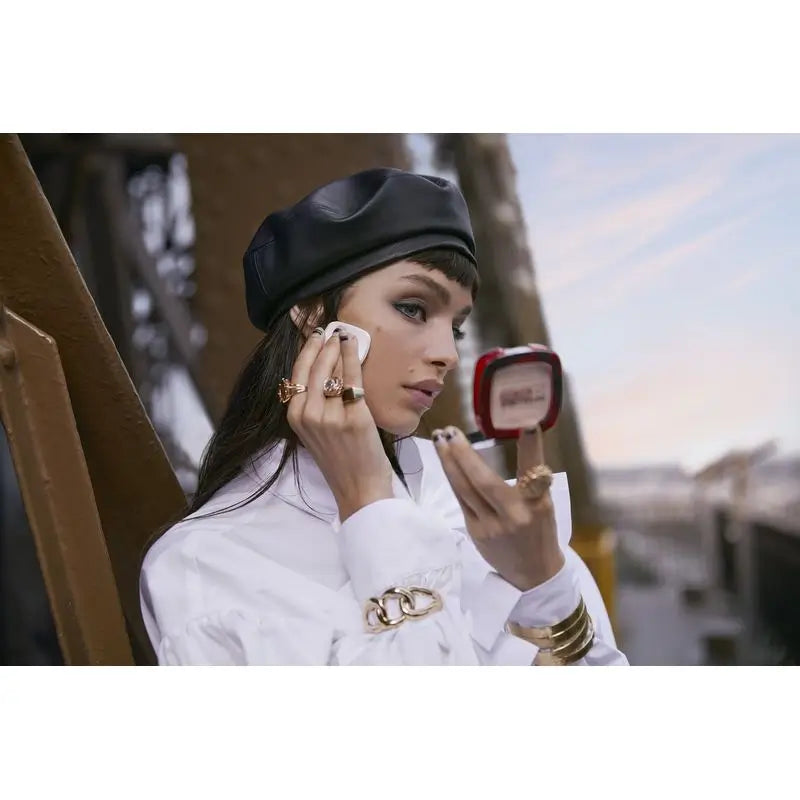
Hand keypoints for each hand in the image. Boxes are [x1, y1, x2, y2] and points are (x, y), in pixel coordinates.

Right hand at [285, 328, 393, 520]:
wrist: (359, 489)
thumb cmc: (341, 460)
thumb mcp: (316, 431)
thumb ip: (314, 404)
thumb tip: (324, 368)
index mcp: (295, 418)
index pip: (297, 374)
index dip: (305, 350)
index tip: (313, 335)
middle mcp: (308, 415)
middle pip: (313, 368)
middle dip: (321, 344)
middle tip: (329, 328)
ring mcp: (330, 417)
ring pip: (332, 371)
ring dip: (337, 348)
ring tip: (343, 335)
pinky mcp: (354, 418)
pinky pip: (353, 380)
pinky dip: (353, 358)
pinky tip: (355, 346)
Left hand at [431, 425, 564, 590]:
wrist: (534, 574)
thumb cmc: (540, 531)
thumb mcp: (544, 503)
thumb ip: (532, 475)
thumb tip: (524, 431)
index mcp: (537, 506)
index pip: (534, 473)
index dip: (531, 449)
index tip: (527, 424)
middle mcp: (514, 516)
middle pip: (484, 482)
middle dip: (464, 454)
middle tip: (451, 431)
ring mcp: (490, 526)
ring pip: (464, 490)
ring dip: (449, 463)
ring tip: (440, 439)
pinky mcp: (475, 532)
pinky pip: (461, 500)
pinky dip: (453, 478)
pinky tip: (446, 461)